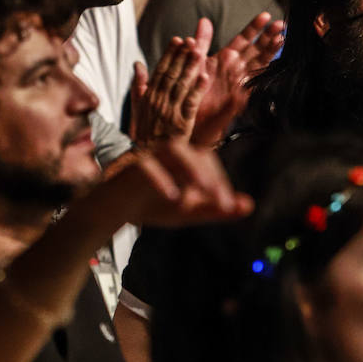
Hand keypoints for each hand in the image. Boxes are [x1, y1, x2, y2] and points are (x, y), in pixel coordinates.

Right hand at [106, 140, 252, 227]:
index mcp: (183, 160)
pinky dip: (162, 180)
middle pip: (196, 151)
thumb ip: (215, 209)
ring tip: (204, 193)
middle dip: (212, 177)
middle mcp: (167, 152)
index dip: (221, 177)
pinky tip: (173, 198)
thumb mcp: (187, 212)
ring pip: (174, 149)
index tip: (230, 205)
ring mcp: (148, 154)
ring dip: (192, 168)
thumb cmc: (151, 205)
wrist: (113, 212)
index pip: (208, 157)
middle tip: (222, 203)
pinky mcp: (129, 164)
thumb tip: (248, 205)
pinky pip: (147, 166)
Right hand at [129, 43, 206, 145]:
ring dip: (190, 67)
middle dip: (181, 56)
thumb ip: (139, 87)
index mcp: (148, 97)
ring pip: (181, 85)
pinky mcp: (180, 124)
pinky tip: (204, 76)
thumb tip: (138, 65)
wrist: (144, 161)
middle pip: (171, 74)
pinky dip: (197, 89)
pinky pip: (190, 103)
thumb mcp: (137, 109)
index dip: (169, 54)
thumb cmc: (143, 136)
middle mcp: (157, 102)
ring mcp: (169, 112)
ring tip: (198, 51)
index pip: (160, 70)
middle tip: (191, 40)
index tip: (178, 40)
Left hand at [188, 13, 284, 146]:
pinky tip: (265, 69)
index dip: (254, 28)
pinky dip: (256, 80)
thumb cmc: (193, 89)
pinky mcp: (238, 100)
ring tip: (280, 40)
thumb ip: (201, 41)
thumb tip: (204, 20)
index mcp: (226, 59)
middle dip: (269, 37)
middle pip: (257, 50)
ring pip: (258, 66)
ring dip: (269, 53)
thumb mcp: (195, 61)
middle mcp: (236, 69)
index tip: (265, 16)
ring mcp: (239, 83)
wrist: (189, 116)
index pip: (244, 40)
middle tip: (280, 25)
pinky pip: (249, 89)